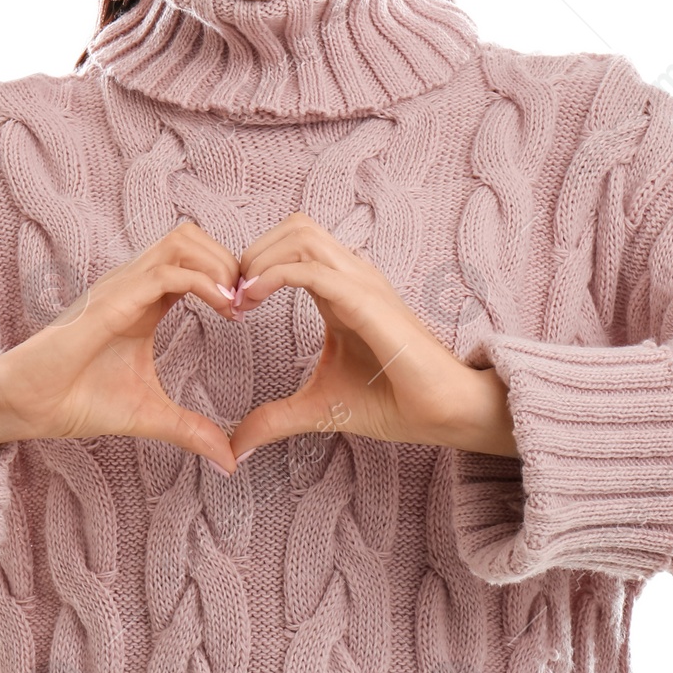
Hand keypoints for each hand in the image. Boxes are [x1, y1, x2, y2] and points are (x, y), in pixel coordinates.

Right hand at [0, 221, 242, 471]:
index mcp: (145, 301)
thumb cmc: (77, 401)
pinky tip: (222, 310)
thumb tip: (230, 461)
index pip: (194, 259)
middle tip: (248, 302)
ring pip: (182, 241)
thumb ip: (190, 430)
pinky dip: (203, 283)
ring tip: (236, 304)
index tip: (248, 310)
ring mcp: (122, 288)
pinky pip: (166, 273)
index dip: (227, 275)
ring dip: (218, 265)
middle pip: (192, 237)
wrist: (27, 405)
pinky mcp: (111, 301)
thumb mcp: (149, 414)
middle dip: (228, 261)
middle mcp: (134, 284)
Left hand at [226, 213, 503, 460]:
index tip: (229, 304)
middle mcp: (351, 276)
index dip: (254, 263)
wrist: (442, 413)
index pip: (292, 245)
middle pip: (295, 227)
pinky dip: (275, 275)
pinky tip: (253, 300)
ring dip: (262, 257)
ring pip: (302, 234)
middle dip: (253, 251)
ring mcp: (362, 283)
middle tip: (229, 294)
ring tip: (240, 296)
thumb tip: (235, 446)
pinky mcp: (367, 300)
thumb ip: (274, 419)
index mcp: (339, 290)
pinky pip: (313, 270)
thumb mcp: (317, 408)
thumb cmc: (393, 402)